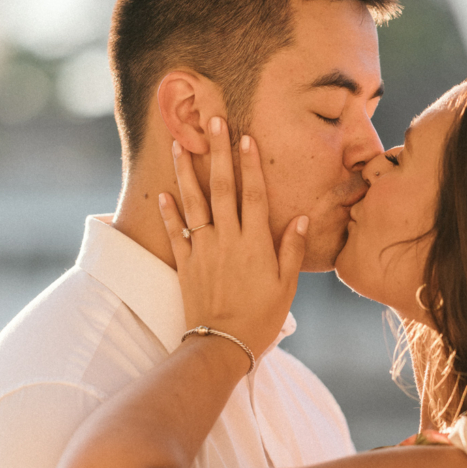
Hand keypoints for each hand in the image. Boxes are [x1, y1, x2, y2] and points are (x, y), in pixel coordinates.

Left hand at [159, 117, 308, 360]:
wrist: (223, 346)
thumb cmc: (261, 319)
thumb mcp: (286, 287)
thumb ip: (291, 250)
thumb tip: (302, 219)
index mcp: (254, 243)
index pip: (253, 194)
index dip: (251, 165)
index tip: (247, 137)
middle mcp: (227, 240)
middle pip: (222, 188)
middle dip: (218, 153)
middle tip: (213, 121)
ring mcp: (203, 250)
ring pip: (193, 203)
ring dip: (186, 172)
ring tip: (181, 145)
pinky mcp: (185, 265)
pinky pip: (175, 233)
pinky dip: (169, 212)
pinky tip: (164, 192)